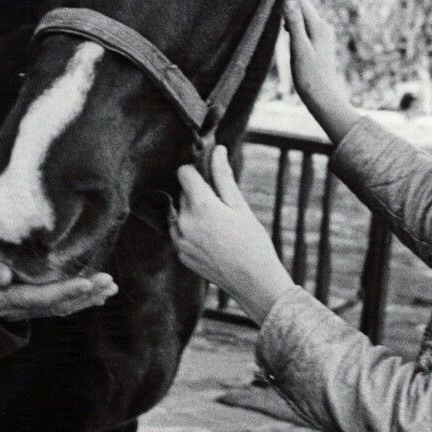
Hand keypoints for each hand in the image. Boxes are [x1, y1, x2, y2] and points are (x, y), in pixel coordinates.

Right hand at [0, 249, 116, 320]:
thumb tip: (4, 276)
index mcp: (1, 297)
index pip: (37, 297)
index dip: (63, 292)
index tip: (86, 282)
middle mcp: (16, 308)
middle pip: (54, 305)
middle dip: (84, 295)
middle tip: (108, 281)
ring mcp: (24, 309)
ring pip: (59, 308)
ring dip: (87, 298)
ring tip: (110, 286)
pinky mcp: (29, 305)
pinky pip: (57, 306)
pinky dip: (79, 300)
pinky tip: (98, 293)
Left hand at [171, 145, 294, 323]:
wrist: (252, 281)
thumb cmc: (252, 241)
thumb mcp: (239, 205)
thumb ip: (223, 176)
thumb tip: (217, 150)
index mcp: (200, 206)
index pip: (183, 173)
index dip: (196, 171)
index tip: (209, 177)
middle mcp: (184, 222)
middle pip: (183, 194)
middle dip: (198, 194)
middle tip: (222, 208)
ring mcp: (179, 240)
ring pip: (180, 213)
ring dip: (193, 212)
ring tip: (217, 226)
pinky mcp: (180, 254)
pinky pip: (180, 232)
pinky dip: (191, 230)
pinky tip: (212, 240)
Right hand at [282, 0, 358, 143]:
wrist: (324, 98)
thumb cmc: (310, 77)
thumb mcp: (299, 49)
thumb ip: (295, 24)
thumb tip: (289, 0)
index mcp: (318, 26)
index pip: (302, 0)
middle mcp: (323, 27)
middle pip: (303, 7)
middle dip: (288, 2)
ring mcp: (322, 36)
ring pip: (303, 17)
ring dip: (290, 15)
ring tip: (272, 13)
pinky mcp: (319, 44)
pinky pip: (305, 27)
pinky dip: (294, 25)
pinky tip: (285, 31)